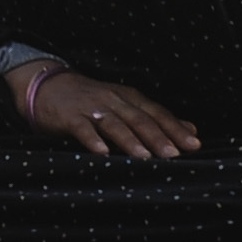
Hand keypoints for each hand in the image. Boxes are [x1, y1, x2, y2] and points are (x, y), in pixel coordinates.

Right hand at [6, 60, 200, 158]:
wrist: (47, 85)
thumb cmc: (92, 100)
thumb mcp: (125, 105)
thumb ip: (156, 118)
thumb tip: (191, 130)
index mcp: (129, 98)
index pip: (156, 113)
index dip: (175, 128)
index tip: (193, 145)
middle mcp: (113, 100)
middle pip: (139, 119)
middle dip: (157, 137)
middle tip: (173, 154)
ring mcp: (91, 108)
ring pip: (114, 124)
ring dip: (129, 141)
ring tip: (144, 157)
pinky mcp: (69, 116)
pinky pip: (82, 129)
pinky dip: (92, 140)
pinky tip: (102, 152)